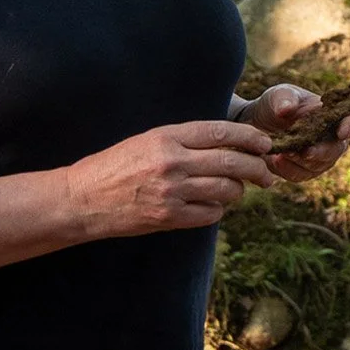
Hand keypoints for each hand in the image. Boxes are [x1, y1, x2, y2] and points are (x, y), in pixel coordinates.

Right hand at [65, 119, 276, 236]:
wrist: (82, 200)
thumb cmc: (115, 166)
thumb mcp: (148, 140)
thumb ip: (184, 140)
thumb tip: (228, 142)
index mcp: (167, 136)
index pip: (221, 131)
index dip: (250, 137)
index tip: (265, 144)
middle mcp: (171, 161)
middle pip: (231, 162)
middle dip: (257, 168)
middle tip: (267, 174)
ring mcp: (171, 191)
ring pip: (226, 189)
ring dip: (237, 191)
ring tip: (236, 190)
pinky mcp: (168, 217)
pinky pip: (210, 214)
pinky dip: (217, 210)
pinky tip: (212, 206)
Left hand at [237, 84, 349, 182]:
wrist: (257, 124)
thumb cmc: (276, 104)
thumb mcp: (277, 95)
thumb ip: (283, 99)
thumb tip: (286, 109)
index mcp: (331, 114)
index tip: (342, 132)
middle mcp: (331, 137)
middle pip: (337, 149)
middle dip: (322, 151)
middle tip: (306, 152)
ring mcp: (319, 156)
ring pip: (320, 165)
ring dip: (302, 162)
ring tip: (282, 154)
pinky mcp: (304, 170)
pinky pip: (302, 175)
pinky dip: (289, 170)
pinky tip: (275, 161)